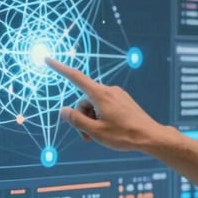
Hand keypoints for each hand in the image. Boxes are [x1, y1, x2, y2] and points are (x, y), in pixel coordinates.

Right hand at [45, 57, 167, 151]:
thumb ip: (77, 120)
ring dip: (92, 119)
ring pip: (95, 105)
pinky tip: (109, 130)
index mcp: (100, 95)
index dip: (60, 68)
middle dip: (82, 117)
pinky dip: (101, 117)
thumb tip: (63, 110)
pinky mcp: (123, 100)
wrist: (150, 136)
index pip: (75, 77)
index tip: (48, 60)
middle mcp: (109, 90)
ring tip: (99, 136)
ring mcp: (117, 95)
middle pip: (84, 100)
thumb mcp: (96, 131)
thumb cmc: (124, 135)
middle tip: (87, 137)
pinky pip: (105, 105)